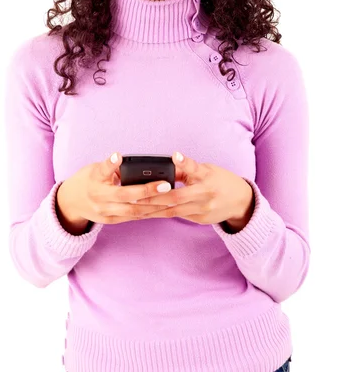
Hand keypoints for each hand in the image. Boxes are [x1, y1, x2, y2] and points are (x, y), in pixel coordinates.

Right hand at [56, 152, 180, 226]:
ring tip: (171, 200)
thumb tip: (125, 160)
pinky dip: (147, 213)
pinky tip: (161, 208)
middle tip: (166, 186)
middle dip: (148, 192)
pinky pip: (132, 218)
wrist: (71, 203)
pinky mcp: (111, 221)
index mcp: (95, 180)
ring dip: (153, 206)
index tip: (117, 155)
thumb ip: (109, 167)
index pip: (103, 170)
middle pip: (125, 196)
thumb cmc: (87, 180)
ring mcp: (105, 212)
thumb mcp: (94, 168)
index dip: (111, 163)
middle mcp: (99, 198)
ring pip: (133, 211)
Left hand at [134, 152, 255, 227]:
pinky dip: (162, 214)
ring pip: (174, 211)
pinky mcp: (200, 219)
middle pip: (177, 196)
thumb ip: (188, 170)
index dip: (185, 162)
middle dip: (154, 197)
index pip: (195, 168)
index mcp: (208, 176)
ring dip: (153, 209)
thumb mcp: (207, 170)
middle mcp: (206, 194)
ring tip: (135, 206)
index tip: (175, 156)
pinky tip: (147, 213)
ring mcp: (203, 209)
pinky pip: (177, 216)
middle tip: (135, 194)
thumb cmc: (220, 180)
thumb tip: (166, 167)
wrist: (241, 201)